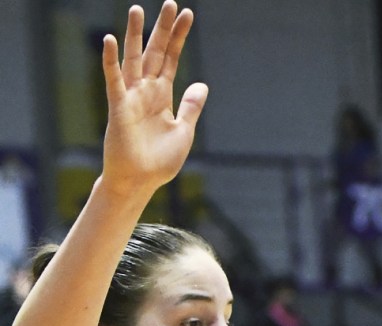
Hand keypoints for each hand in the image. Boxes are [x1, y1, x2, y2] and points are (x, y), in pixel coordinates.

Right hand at [100, 2, 207, 197]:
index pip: (171, 59)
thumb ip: (191, 107)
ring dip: (135, 35)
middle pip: (155, 52)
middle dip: (163, 29)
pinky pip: (114, 81)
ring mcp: (131, 97)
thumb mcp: (183, 131)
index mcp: (162, 96)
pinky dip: (111, 61)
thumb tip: (202, 84)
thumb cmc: (159, 161)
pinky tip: (110, 41)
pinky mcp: (119, 108)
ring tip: (138, 9)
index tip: (188, 15)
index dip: (179, 38)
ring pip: (133, 60)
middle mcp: (146, 91)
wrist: (140, 182)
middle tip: (171, 3)